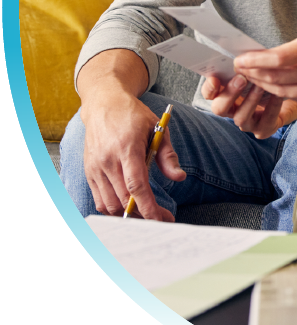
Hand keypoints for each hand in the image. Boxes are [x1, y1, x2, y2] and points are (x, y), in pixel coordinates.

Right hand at [80, 91, 185, 220]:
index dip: (148, 207)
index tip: (160, 219)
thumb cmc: (133, 116)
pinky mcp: (89, 173)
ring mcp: (95, 168)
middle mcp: (107, 161)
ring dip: (128, 215)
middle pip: (123, 200)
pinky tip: (129, 207)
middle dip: (144, 214)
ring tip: (147, 214)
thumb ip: (168, 155)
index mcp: (127, 148)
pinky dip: (114, 209)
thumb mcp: (158, 128)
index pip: (136, 186)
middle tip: (162, 218)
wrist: (104, 105)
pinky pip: (99, 200)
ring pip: (110, 205)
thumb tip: (179, 178)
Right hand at [202, 74, 296, 137]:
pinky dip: (272, 107)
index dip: (209, 88)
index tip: (216, 78)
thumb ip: (245, 65)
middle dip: (229, 94)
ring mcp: (247, 123)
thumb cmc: (270, 79)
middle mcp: (233, 111)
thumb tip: (240, 53)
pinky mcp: (264, 130)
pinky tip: (277, 95)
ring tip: (260, 86)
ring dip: (250, 100)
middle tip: (241, 79)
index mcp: (226, 95)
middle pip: (219, 109)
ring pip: (241, 117)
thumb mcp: (257, 69)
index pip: (209, 95)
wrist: (294, 94)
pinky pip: (266, 121)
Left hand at [232, 31, 296, 109]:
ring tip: (252, 78)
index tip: (241, 59)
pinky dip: (282, 93)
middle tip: (241, 70)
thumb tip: (264, 57)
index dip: (256, 60)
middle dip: (255, 74)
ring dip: (264, 85)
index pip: (280, 57)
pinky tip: (272, 87)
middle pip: (279, 77)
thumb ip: (296, 48)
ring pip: (285, 91)